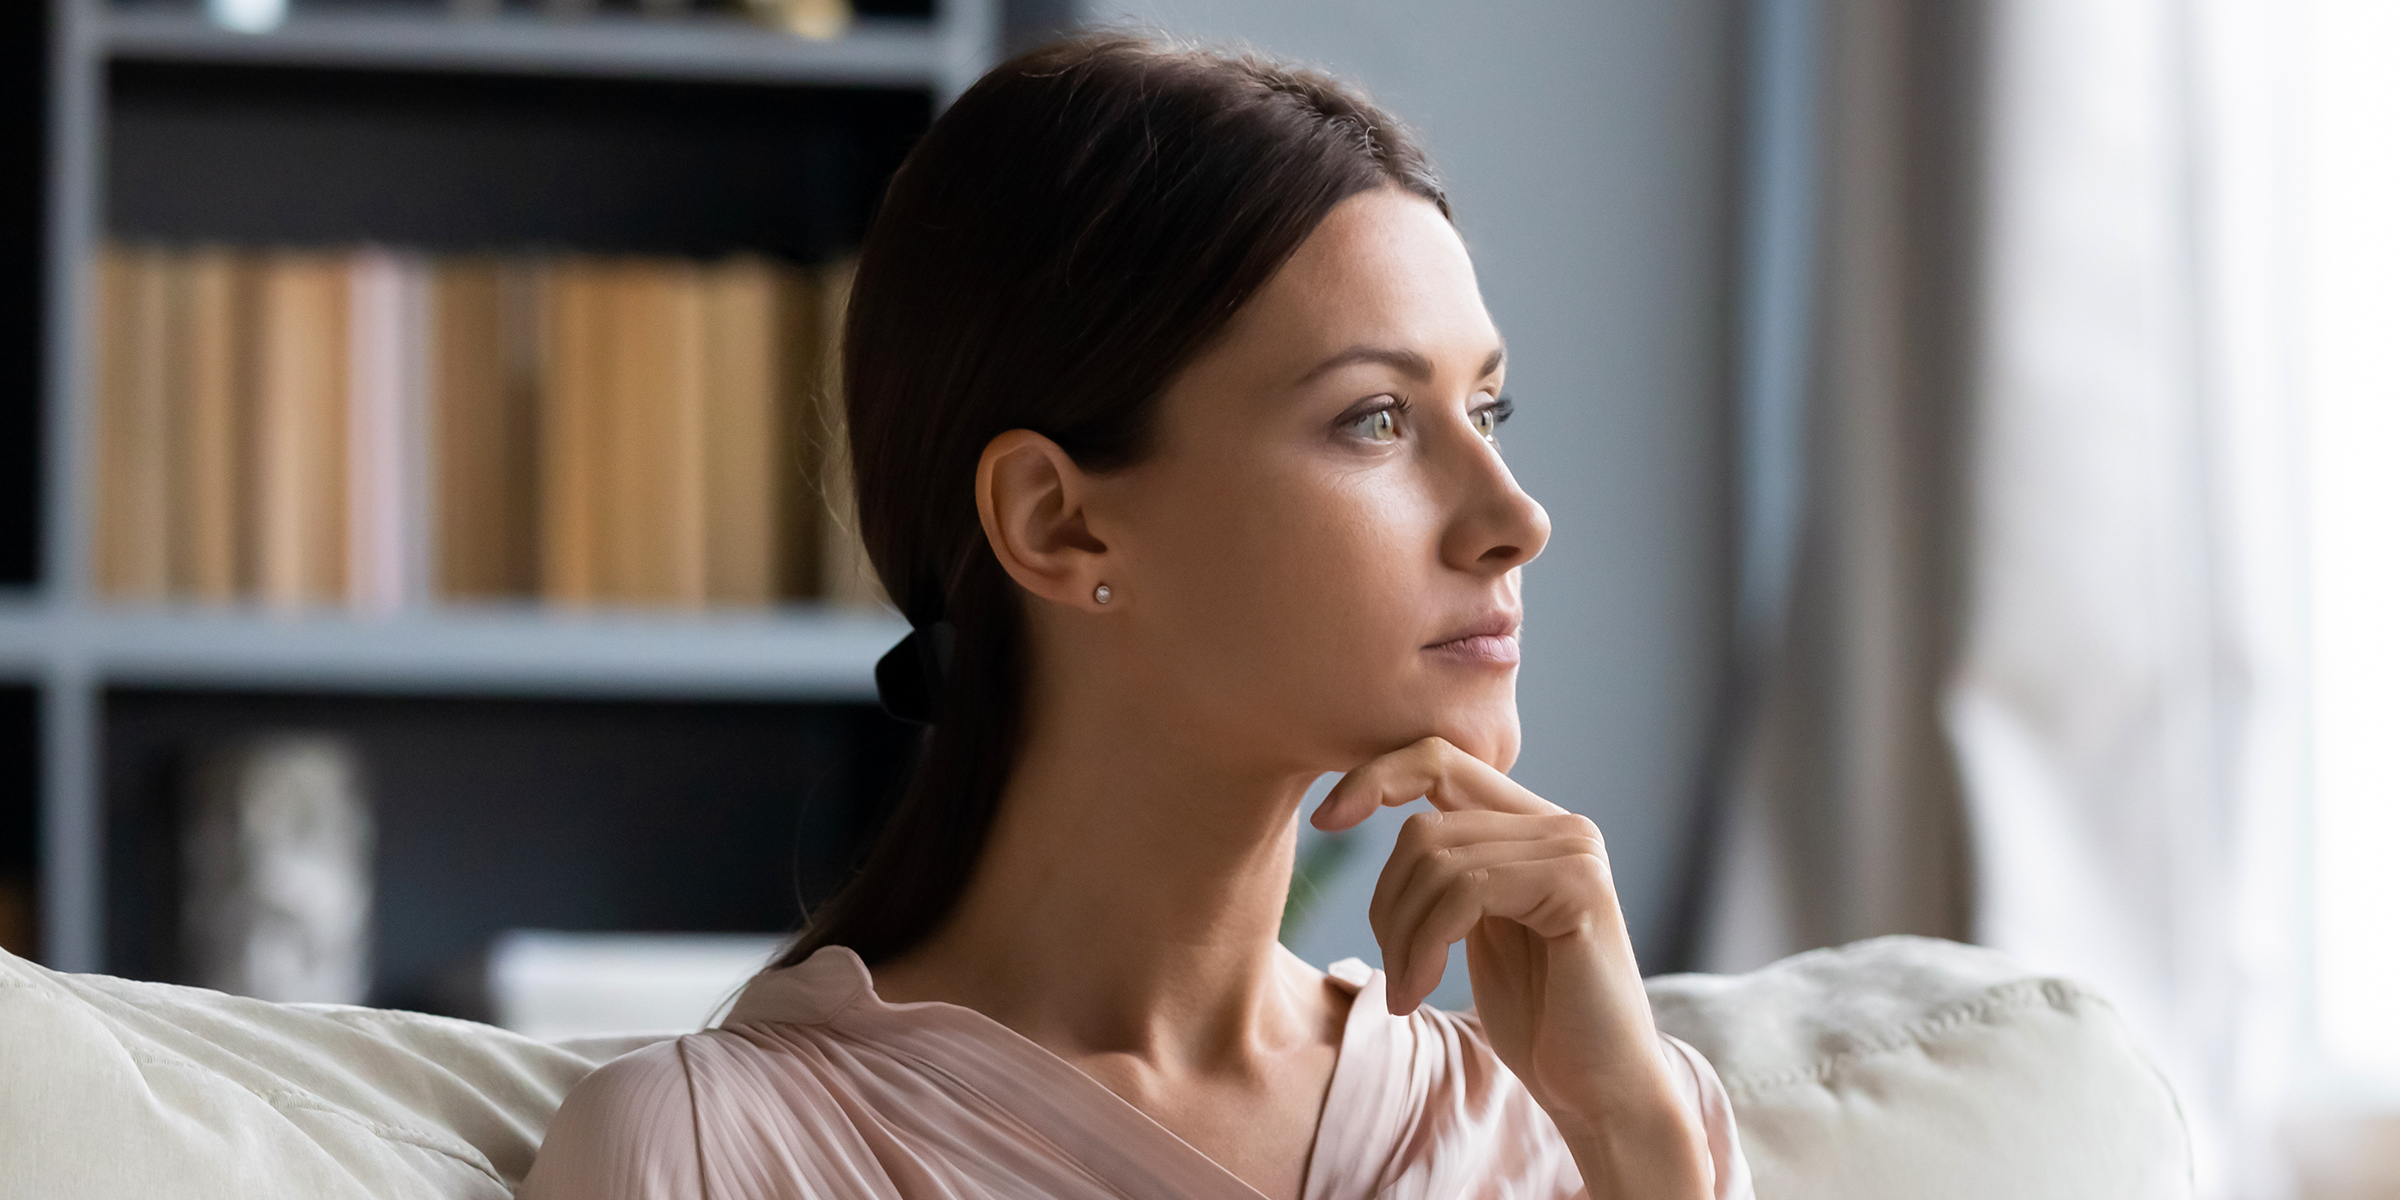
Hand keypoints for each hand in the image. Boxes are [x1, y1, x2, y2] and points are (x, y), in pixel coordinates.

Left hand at [1310, 736, 1711, 1198]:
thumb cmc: (1536, 1018)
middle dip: (1387, 903)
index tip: (1325, 820)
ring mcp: (1575, 849)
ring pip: (1437, 858)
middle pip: (1424, 824)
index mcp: (1534, 825)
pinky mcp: (1579, 885)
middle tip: (1393, 976)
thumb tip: (1359, 805)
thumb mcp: (1476, 926)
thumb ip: (1447, 868)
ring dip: (1402, 936)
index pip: (1439, 759)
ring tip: (1406, 992)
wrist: (1601, 1089)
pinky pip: (1466, 890)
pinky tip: (1421, 992)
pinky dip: (1425, 944)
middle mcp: (1561, 824)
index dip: (1375, 777)